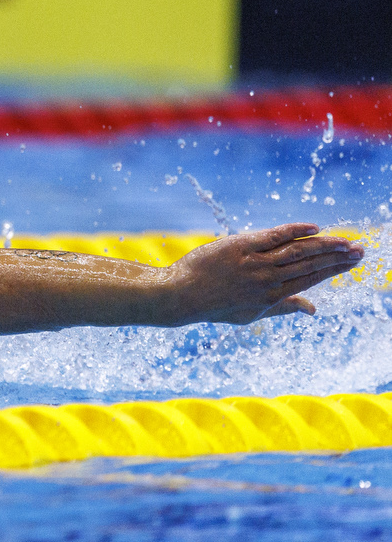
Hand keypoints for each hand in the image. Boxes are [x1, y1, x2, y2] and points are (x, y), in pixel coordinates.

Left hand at [166, 223, 363, 323]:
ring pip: (298, 251)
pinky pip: (273, 236)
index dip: (335, 269)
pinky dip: (294, 231)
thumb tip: (313, 310)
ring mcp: (255, 263)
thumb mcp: (251, 314)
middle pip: (311, 264)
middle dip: (338, 257)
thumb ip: (283, 308)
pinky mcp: (241, 246)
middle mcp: (268, 279)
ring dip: (325, 245)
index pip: (311, 279)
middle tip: (361, 249)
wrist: (180, 296)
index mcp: (272, 296)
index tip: (354, 262)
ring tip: (346, 241)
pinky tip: (314, 228)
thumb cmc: (214, 305)